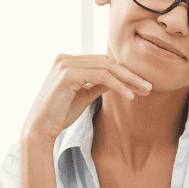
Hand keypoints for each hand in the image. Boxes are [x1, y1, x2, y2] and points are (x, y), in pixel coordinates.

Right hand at [21, 54, 152, 142]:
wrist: (40, 129)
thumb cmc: (60, 115)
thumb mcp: (84, 96)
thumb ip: (98, 84)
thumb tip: (117, 80)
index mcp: (67, 61)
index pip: (101, 62)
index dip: (123, 72)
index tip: (141, 85)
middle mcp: (64, 58)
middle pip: (106, 61)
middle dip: (130, 74)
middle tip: (148, 87)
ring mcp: (65, 64)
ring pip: (106, 67)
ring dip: (128, 79)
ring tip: (143, 90)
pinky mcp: (67, 75)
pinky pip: (100, 76)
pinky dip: (118, 85)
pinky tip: (129, 95)